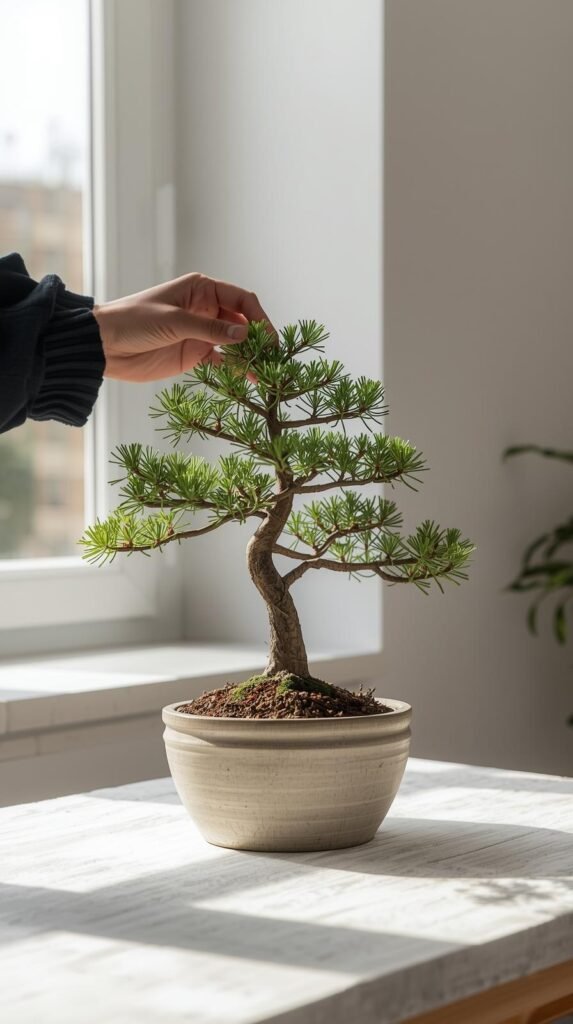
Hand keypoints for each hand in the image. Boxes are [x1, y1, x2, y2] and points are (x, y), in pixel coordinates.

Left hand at [93, 273, 271, 381]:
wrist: (104, 345)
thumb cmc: (134, 321)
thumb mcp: (174, 321)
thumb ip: (210, 329)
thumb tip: (245, 335)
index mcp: (202, 289)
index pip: (242, 299)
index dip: (259, 317)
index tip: (270, 337)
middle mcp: (206, 308)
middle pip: (243, 322)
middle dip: (259, 339)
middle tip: (272, 359)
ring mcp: (202, 332)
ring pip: (236, 343)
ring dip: (250, 357)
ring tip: (264, 374)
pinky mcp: (195, 354)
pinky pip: (223, 360)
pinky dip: (235, 369)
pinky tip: (246, 379)